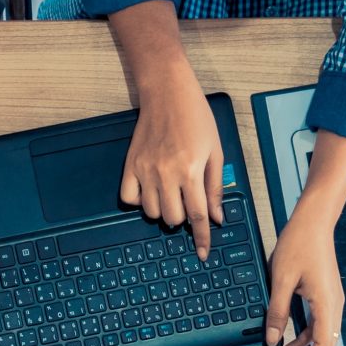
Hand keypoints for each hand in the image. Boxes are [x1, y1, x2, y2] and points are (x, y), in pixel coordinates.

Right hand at [121, 69, 223, 257]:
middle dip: (183, 217)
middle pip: (173, 217)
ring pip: (152, 212)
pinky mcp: (130, 165)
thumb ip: (215, 187)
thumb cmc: (197, 118)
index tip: (202, 253)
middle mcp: (167, 174)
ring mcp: (145, 170)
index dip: (201, 237)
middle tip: (187, 201)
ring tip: (170, 193)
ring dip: (163, 210)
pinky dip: (140, 202)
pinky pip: (129, 199)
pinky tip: (150, 191)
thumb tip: (216, 218)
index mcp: (192, 171)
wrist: (168, 92)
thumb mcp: (215, 151)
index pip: (197, 215)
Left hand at [264, 212, 344, 345]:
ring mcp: (332, 301)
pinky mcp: (326, 296)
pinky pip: (318, 324)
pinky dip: (305, 337)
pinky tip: (288, 342)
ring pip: (322, 337)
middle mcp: (334, 306)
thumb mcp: (281, 280)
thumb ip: (277, 312)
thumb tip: (272, 340)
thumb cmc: (300, 243)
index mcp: (326, 304)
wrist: (314, 220)